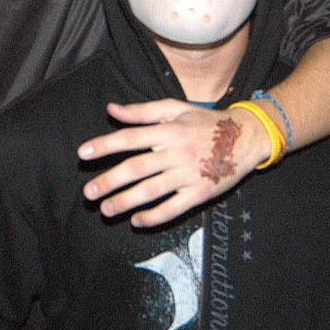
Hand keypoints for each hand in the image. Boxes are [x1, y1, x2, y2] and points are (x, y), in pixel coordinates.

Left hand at [77, 100, 270, 227]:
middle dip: (110, 181)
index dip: (105, 145)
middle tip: (89, 192)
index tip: (83, 153)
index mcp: (169, 130)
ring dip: (126, 201)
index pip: (130, 138)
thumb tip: (112, 109)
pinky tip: (136, 220)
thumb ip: (142, 111)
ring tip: (106, 209)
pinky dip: (154, 216)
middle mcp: (177, 152)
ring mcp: (189, 174)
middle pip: (137, 168)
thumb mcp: (175, 108)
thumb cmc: (205, 122)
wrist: (246, 137)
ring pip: (152, 190)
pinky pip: (174, 208)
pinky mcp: (200, 193)